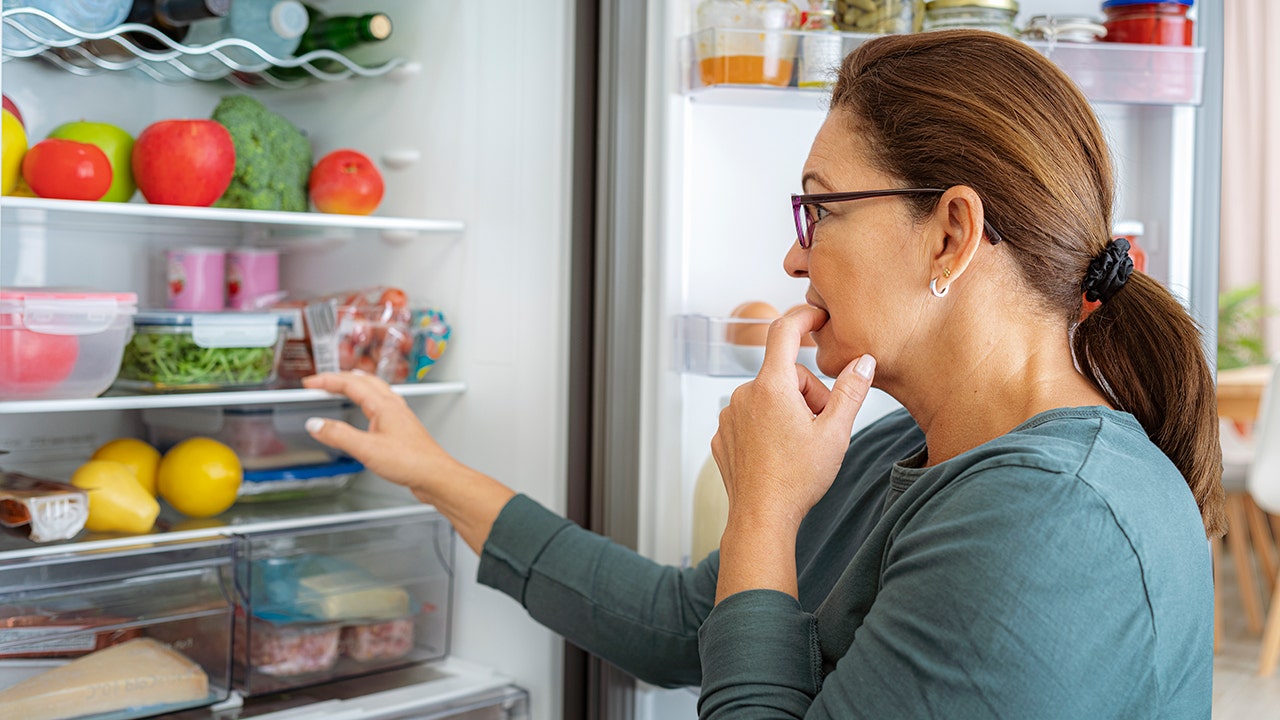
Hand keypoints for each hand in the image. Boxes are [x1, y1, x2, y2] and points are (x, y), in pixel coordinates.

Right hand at [302, 371, 515, 553]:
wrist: (435, 476)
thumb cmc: (411, 462)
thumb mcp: (367, 449)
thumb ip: (339, 435)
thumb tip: (316, 424)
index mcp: (384, 405)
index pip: (350, 383)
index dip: (327, 381)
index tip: (309, 383)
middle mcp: (393, 406)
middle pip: (364, 380)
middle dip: (340, 378)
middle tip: (320, 383)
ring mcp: (399, 416)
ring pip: (375, 390)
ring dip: (355, 384)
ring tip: (342, 386)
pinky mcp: (402, 428)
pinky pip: (381, 403)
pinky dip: (367, 399)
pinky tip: (368, 410)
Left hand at [711, 306, 874, 599]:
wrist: (762, 518)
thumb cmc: (798, 479)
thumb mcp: (835, 433)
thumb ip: (851, 391)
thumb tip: (863, 361)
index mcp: (772, 387)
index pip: (784, 331)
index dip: (803, 317)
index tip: (817, 316)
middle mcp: (744, 394)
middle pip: (785, 375)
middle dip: (808, 394)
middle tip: (821, 428)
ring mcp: (730, 415)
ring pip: (768, 398)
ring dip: (788, 413)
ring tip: (799, 447)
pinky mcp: (722, 436)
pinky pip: (751, 419)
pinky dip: (768, 428)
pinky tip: (778, 456)